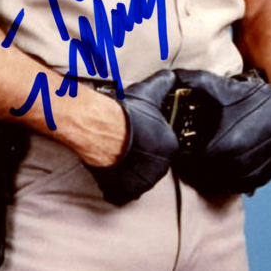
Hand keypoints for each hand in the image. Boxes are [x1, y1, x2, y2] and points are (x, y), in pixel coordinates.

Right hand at [86, 69, 178, 205]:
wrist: (99, 127)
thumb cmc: (124, 113)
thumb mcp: (150, 92)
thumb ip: (165, 84)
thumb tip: (172, 76)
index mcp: (171, 146)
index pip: (166, 149)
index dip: (152, 144)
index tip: (141, 140)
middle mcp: (160, 168)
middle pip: (154, 166)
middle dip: (143, 159)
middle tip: (129, 149)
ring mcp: (142, 182)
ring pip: (140, 181)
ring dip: (131, 173)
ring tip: (120, 159)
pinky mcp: (123, 192)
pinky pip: (123, 194)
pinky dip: (118, 187)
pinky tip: (113, 174)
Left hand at [169, 69, 270, 194]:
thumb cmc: (259, 101)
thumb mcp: (226, 88)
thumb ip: (195, 82)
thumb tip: (172, 77)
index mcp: (223, 146)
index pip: (187, 159)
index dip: (180, 152)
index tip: (180, 143)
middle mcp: (234, 165)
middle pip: (197, 174)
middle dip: (191, 163)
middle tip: (190, 150)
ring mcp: (246, 176)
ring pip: (213, 183)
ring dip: (205, 173)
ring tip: (204, 157)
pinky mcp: (256, 181)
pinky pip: (230, 186)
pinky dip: (222, 178)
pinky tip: (221, 164)